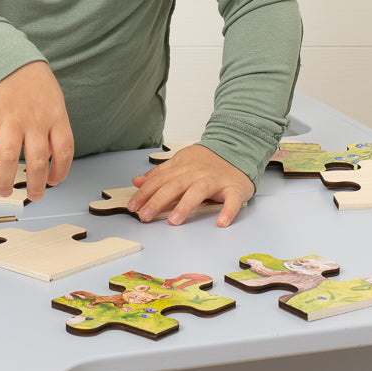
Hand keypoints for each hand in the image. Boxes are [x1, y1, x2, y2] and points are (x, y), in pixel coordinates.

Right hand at [0, 61, 73, 200]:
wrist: (6, 57)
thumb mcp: (54, 101)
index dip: (60, 171)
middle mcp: (34, 119)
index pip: (64, 151)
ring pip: (8, 159)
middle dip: (36, 185)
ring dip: (5, 181)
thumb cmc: (33, 85)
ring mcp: (9, 118)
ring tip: (4, 192)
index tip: (53, 182)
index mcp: (55, 116)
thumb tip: (48, 161)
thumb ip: (53, 129)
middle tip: (34, 196)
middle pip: (38, 161)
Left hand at [128, 144, 253, 226]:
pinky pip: (232, 200)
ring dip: (185, 205)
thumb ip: (159, 173)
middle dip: (157, 201)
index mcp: (182, 168)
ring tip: (173, 220)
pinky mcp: (234, 188)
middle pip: (174, 186)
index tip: (133, 207)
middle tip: (145, 216)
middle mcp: (197, 173)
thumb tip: (136, 181)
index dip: (145, 193)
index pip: (159, 180)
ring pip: (198, 191)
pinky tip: (221, 222)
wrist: (238, 148)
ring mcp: (216, 181)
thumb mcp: (180, 162)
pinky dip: (228, 211)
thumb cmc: (207, 161)